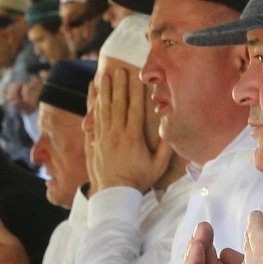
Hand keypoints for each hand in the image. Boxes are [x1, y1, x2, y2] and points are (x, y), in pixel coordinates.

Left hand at [85, 63, 173, 191]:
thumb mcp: (158, 166)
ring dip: (104, 91)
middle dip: (118, 85)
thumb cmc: (139, 179)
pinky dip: (93, 105)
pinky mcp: (95, 141)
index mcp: (133, 137)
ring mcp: (104, 137)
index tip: (136, 77)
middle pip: (118, 104)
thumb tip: (169, 129)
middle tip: (118, 70)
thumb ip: (165, 147)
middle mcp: (117, 134)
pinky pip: (93, 119)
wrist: (115, 193)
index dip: (135, 91)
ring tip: (104, 76)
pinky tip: (92, 94)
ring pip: (103, 109)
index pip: (135, 109)